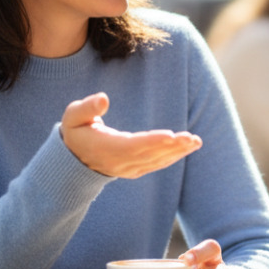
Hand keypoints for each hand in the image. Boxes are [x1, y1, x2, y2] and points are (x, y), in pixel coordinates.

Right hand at [60, 92, 201, 177]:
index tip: (171, 135)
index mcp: (105, 148)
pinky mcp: (134, 170)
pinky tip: (186, 148)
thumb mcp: (72, 117)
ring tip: (195, 142)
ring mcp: (128, 168)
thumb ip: (87, 108)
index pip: (132, 146)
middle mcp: (119, 162)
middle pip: (149, 154)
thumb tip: (104, 98)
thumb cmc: (75, 131)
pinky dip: (172, 157)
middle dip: (172, 146)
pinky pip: (156, 164)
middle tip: (192, 139)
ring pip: (156, 161)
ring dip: (177, 152)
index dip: (152, 141)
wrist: (73, 160)